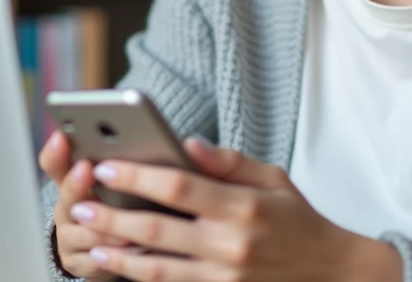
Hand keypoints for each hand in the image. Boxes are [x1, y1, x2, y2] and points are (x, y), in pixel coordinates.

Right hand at [39, 130, 130, 280]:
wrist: (107, 247)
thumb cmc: (116, 204)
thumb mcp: (115, 177)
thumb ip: (120, 156)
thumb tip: (144, 131)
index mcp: (73, 181)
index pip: (55, 162)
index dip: (56, 151)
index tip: (61, 136)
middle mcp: (67, 208)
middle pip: (67, 196)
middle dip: (77, 182)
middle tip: (85, 168)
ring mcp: (70, 237)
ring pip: (85, 232)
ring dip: (108, 226)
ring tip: (129, 217)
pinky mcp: (80, 263)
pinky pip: (98, 260)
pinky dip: (119, 254)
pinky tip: (138, 246)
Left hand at [66, 136, 402, 281]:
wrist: (333, 274)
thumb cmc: (299, 221)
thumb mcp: (272, 179)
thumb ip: (228, 161)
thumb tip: (186, 143)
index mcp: (242, 206)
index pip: (178, 186)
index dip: (137, 177)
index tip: (106, 167)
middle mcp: (231, 244)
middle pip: (156, 230)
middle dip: (111, 216)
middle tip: (78, 204)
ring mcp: (225, 278)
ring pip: (156, 268)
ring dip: (116, 254)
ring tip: (88, 240)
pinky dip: (141, 277)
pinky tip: (120, 265)